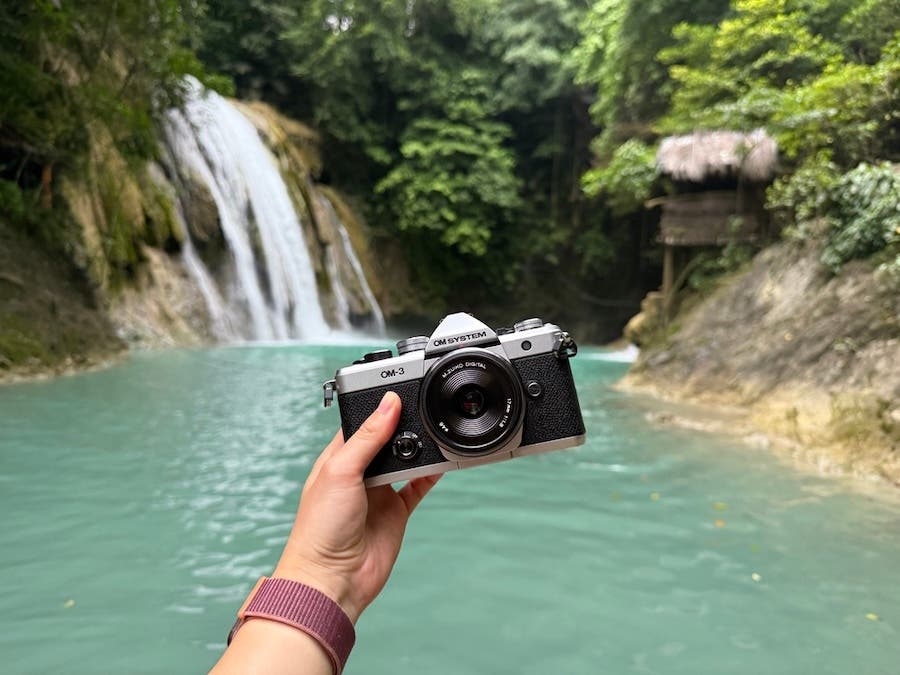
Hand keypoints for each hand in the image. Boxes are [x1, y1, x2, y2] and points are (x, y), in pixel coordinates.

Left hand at [273, 391, 440, 622]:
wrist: (333, 579)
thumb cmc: (320, 528)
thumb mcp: (341, 471)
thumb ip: (368, 437)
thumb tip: (389, 403)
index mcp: (338, 458)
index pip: (362, 424)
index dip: (380, 408)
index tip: (401, 391)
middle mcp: (359, 473)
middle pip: (387, 440)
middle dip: (403, 427)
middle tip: (424, 409)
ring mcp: (379, 493)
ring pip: (405, 462)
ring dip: (419, 449)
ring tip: (435, 430)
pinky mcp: (396, 512)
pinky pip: (418, 487)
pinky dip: (431, 475)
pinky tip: (442, 461)